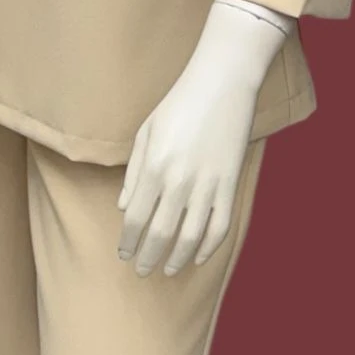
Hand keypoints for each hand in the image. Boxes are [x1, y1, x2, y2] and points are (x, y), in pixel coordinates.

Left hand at [116, 0, 293, 276]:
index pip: (136, 219)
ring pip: (191, 238)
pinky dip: (209, 247)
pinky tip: (198, 256)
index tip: (124, 254)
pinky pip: (220, 226)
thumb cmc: (178, 103)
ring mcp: (208, 185)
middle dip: (148, 257)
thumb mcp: (145, 132)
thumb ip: (134, 173)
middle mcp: (179, 181)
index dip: (128, 242)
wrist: (222, 83)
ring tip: (168, 270)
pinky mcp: (230, 184)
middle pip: (161, 235)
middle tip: (141, 271)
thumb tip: (124, 209)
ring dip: (177, 260)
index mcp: (154, 167)